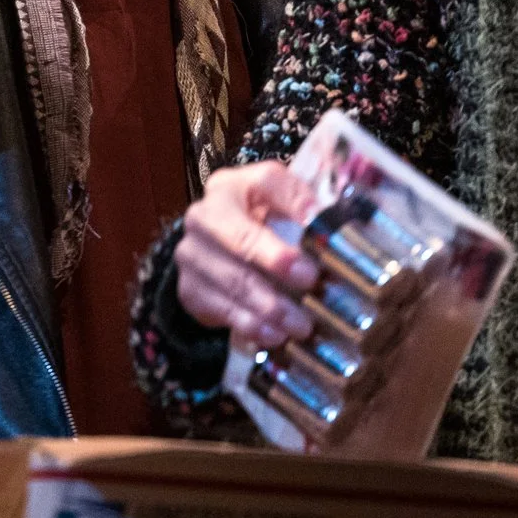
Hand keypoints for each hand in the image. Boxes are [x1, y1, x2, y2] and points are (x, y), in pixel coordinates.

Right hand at [172, 161, 324, 347]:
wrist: (220, 250)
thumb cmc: (263, 224)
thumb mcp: (284, 205)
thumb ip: (306, 206)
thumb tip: (327, 222)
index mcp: (233, 185)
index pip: (266, 182)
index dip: (294, 204)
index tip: (319, 224)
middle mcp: (204, 215)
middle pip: (241, 238)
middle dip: (277, 262)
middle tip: (311, 282)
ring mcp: (191, 254)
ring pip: (232, 280)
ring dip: (270, 306)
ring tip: (301, 324)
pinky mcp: (189, 289)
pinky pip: (220, 310)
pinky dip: (250, 325)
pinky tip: (275, 334)